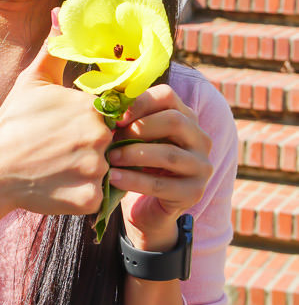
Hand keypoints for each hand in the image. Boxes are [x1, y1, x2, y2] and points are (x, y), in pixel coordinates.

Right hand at [0, 20, 111, 217]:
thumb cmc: (11, 124)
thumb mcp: (32, 81)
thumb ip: (55, 48)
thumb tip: (60, 12)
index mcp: (91, 107)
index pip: (113, 113)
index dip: (94, 122)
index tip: (70, 129)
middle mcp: (99, 137)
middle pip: (113, 142)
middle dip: (93, 147)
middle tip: (63, 150)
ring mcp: (95, 169)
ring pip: (108, 170)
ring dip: (89, 171)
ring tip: (60, 167)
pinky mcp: (90, 199)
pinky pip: (99, 197)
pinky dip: (83, 194)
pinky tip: (59, 185)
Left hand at [107, 84, 212, 251]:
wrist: (151, 207)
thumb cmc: (140, 165)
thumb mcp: (136, 140)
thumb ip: (128, 122)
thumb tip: (104, 104)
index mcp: (186, 118)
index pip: (168, 96)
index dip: (140, 102)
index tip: (115, 116)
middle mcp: (200, 139)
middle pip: (174, 121)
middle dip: (139, 128)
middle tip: (112, 138)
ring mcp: (201, 167)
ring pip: (169, 154)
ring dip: (133, 154)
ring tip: (109, 158)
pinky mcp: (193, 193)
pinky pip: (161, 184)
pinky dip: (134, 180)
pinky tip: (114, 178)